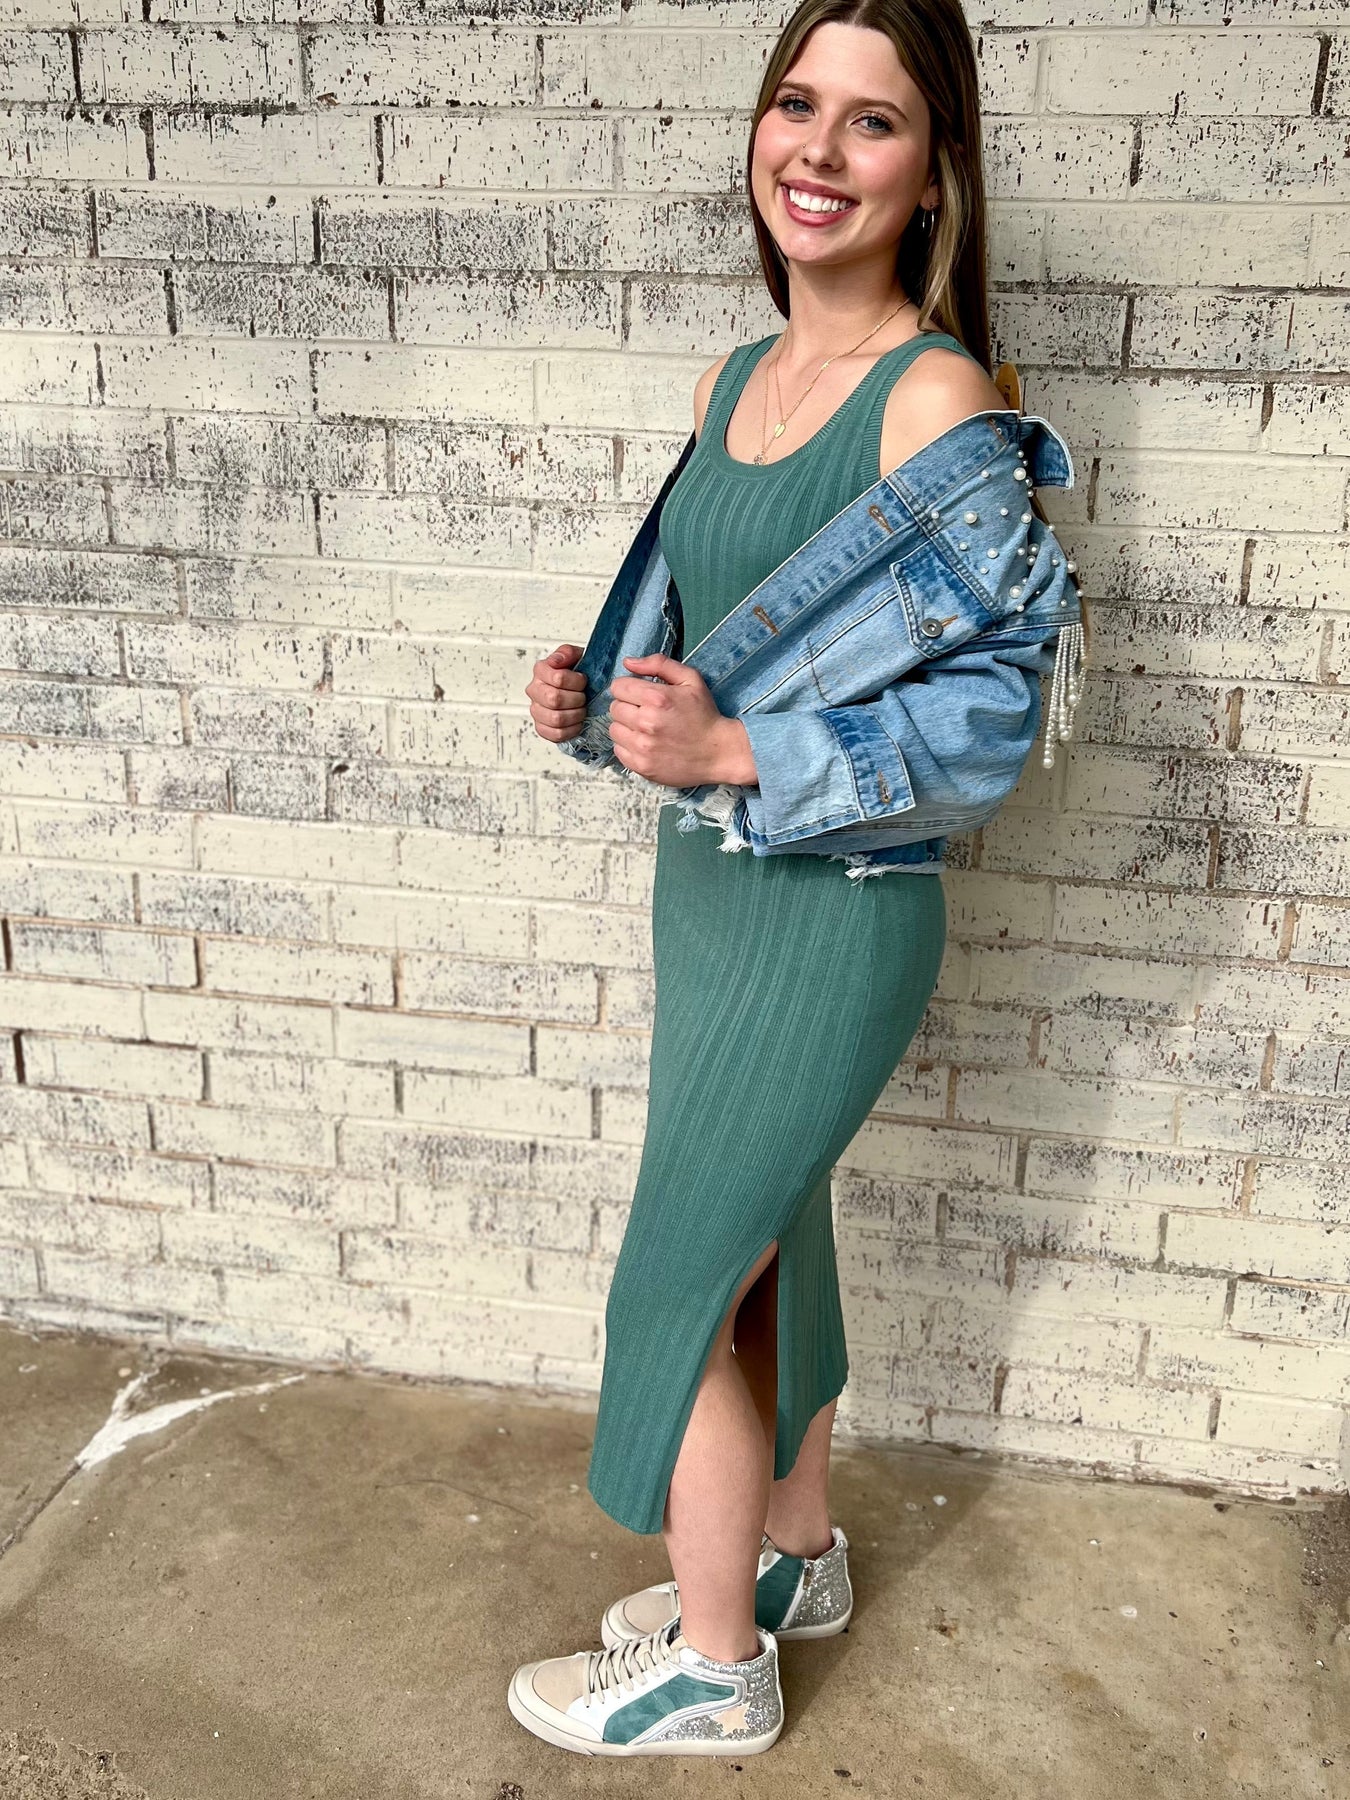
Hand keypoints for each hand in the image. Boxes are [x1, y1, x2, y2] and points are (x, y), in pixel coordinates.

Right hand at [527, 644, 587, 740]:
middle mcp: (534, 690)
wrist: (580, 690)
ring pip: (555, 718)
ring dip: (575, 715)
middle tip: (584, 697)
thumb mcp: (577, 656)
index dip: (577, 681)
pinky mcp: (541, 728)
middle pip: (555, 699)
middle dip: (577, 699)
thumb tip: (556, 661)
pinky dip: (571, 729)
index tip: (583, 680)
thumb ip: (567, 653)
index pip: (558, 678)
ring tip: (581, 709)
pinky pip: (556, 734)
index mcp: (541, 670)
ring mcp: (536, 710)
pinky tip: (577, 722)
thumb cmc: (578, 673)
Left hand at [609, 654, 757, 786]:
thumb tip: (628, 662)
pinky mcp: (642, 766)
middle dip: (628, 706)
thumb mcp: (691, 679)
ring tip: (645, 728)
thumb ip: (659, 664)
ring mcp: (643, 747)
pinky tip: (646, 743)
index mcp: (657, 698)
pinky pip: (619, 750)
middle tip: (646, 712)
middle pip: (614, 708)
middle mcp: (646, 723)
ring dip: (626, 727)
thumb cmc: (705, 714)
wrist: (719, 752)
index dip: (629, 688)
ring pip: (614, 729)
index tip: (641, 694)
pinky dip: (629, 746)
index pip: (618, 687)